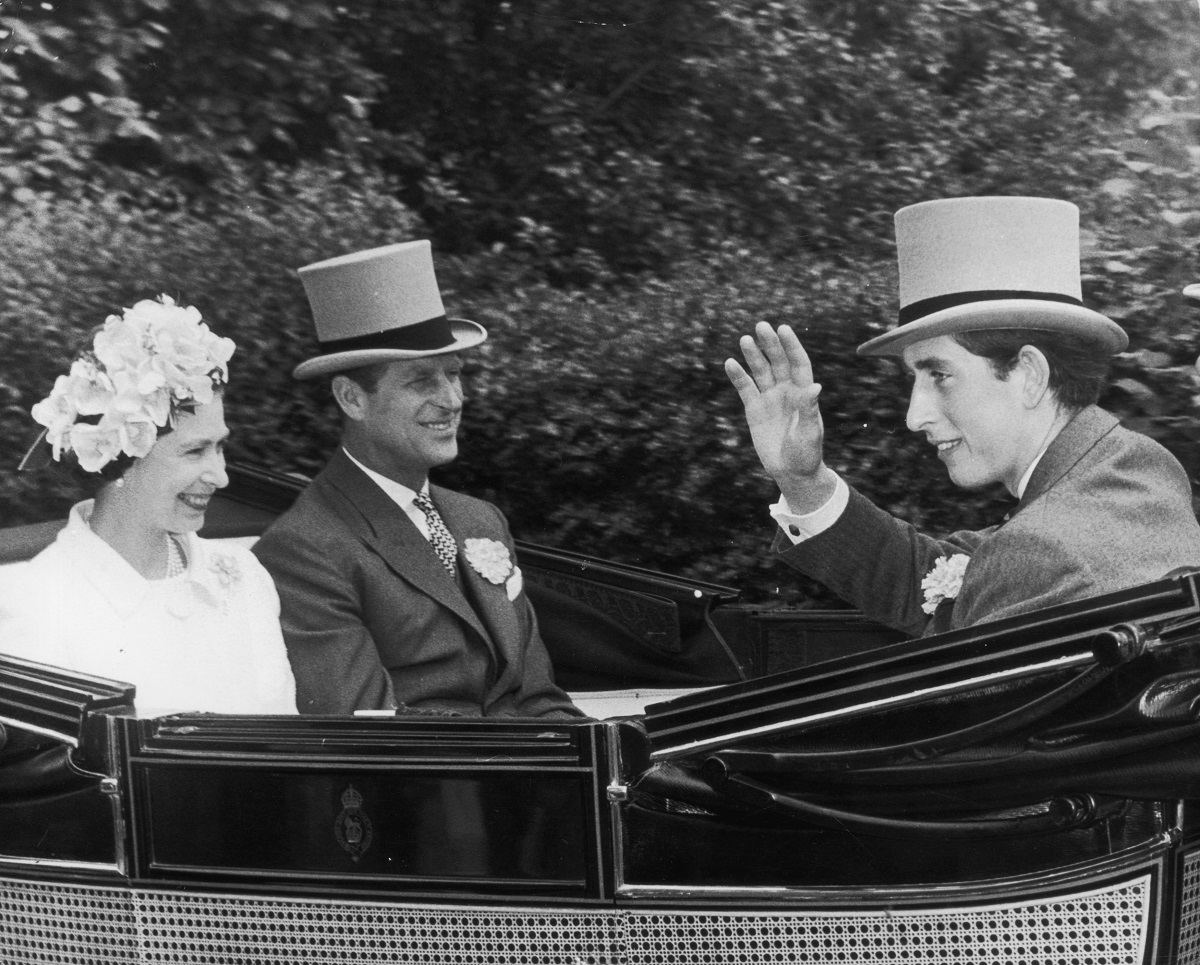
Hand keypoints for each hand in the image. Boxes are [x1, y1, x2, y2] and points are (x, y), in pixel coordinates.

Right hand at [725, 322, 832, 507]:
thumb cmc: (807, 452)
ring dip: (753, 355)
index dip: (791, 345)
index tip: (783, 329)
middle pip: (777, 362)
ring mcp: (769, 398)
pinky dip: (738, 376)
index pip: (798, 363)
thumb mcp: (810, 432)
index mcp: (804, 392)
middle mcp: (786, 390)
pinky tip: (730, 363)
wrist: (791, 471)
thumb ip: (809, 409)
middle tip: (761, 326)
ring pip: (760, 371)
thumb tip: (815, 386)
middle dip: (770, 344)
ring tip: (745, 339)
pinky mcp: (754, 409)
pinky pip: (745, 388)